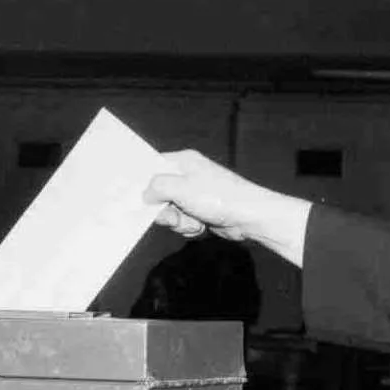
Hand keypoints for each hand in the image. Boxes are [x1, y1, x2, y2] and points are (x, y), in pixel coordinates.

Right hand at [145, 150, 262, 239]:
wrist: (249, 217)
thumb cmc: (218, 197)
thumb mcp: (180, 187)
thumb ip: (157, 187)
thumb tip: (145, 194)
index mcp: (183, 162)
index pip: (154, 167)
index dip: (145, 183)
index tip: (140, 199)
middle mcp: (188, 176)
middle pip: (160, 194)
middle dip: (165, 210)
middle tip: (174, 216)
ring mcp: (195, 195)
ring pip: (171, 211)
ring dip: (179, 221)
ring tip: (194, 221)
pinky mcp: (202, 212)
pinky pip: (184, 221)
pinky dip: (189, 227)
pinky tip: (201, 226)